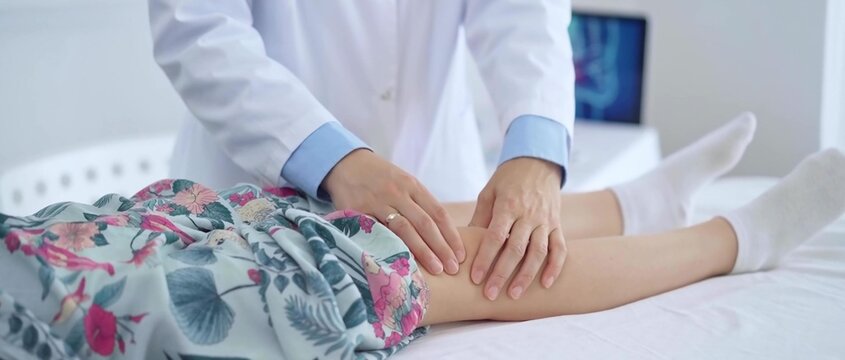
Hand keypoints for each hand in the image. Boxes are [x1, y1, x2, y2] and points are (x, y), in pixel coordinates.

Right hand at [323, 149, 464, 273]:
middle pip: (426, 223)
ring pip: (405, 229)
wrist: (346, 164)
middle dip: (442, 247)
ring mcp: (378, 201)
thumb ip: (419, 204)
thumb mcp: (402, 183)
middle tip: (454, 268)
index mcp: (413, 186)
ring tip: (436, 269)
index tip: (461, 254)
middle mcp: (398, 192)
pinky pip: (379, 232)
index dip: (452, 235)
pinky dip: (392, 247)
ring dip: (423, 251)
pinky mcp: (360, 211)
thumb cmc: (380, 179)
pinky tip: (402, 262)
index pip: (438, 213)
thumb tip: (443, 234)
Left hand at [469, 157, 565, 299]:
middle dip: (502, 274)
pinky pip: (559, 248)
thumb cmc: (508, 180)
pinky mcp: (557, 225)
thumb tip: (463, 243)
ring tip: (514, 295)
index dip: (485, 258)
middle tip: (490, 294)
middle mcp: (528, 215)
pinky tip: (545, 284)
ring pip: (538, 252)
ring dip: (526, 276)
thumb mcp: (489, 192)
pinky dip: (555, 267)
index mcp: (508, 205)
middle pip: (516, 249)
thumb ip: (480, 217)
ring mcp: (545, 220)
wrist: (538, 163)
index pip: (495, 236)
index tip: (475, 278)